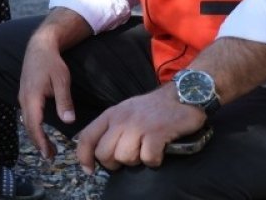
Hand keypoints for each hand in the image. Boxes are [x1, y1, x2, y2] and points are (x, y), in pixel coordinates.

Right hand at [18, 35, 76, 158]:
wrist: (39, 46)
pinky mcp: (25, 95)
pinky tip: (42, 131)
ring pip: (27, 121)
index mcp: (32, 97)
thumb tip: (69, 121)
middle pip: (29, 126)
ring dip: (36, 135)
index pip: (34, 124)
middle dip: (38, 142)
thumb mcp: (62, 80)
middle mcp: (24, 99)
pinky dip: (34, 126)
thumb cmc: (52, 63)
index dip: (40, 140)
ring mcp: (22, 97)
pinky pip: (27, 115)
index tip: (47, 153)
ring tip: (47, 148)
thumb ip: (64, 101)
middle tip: (49, 156)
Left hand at [75, 85, 206, 173]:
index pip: (87, 137)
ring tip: (145, 150)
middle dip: (114, 163)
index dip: (84, 157)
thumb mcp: (125, 112)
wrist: (181, 95)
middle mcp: (121, 120)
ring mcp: (138, 126)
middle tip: (128, 158)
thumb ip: (111, 128)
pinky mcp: (156, 133)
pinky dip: (155, 160)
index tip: (89, 170)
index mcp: (111, 115)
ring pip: (125, 158)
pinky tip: (160, 151)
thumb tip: (97, 152)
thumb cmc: (152, 109)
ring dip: (137, 161)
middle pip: (104, 154)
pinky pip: (148, 159)